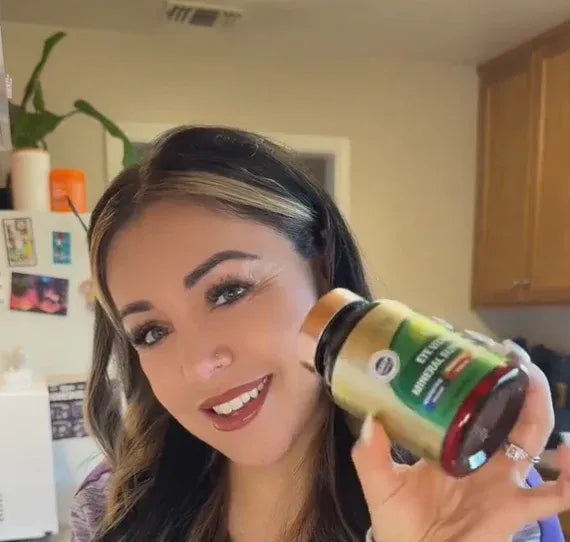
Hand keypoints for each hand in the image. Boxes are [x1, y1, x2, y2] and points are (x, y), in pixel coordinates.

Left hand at [352, 338, 569, 541]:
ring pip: (533, 436)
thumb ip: (370, 456)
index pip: (469, 404)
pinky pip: (556, 494)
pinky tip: (568, 451)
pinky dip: (569, 476)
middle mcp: (481, 456)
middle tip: (505, 352)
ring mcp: (502, 480)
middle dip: (511, 379)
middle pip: (507, 410)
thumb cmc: (400, 527)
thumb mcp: (381, 486)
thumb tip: (370, 419)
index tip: (467, 346)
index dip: (474, 377)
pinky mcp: (516, 509)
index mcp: (452, 445)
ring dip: (537, 405)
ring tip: (529, 376)